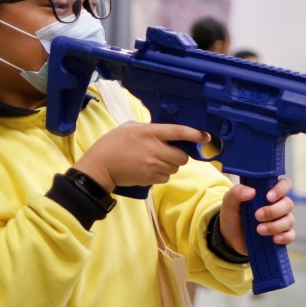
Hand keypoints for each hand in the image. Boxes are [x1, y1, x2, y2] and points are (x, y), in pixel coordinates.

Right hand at [74, 122, 208, 191]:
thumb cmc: (113, 143)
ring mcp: (153, 165)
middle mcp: (154, 149)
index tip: (205, 136)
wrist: (100, 166)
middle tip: (170, 152)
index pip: (178, 132)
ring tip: (155, 160)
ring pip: (175, 168)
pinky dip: (162, 174)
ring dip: (170, 165)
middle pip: (182, 156)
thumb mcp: (130, 127)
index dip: (195, 134)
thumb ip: (149, 128)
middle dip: (180, 155)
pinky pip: (166, 177)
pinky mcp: (150, 178)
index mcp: (150, 132)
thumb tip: (164, 132)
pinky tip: (150, 169)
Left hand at [216, 177, 295, 254]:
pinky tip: (274, 239)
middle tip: (257, 216)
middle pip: (288, 204)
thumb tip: (251, 191)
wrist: (230, 237)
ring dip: (275, 225)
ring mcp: (281, 221)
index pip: (284, 184)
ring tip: (259, 230)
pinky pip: (290, 235)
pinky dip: (284, 237)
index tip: (268, 197)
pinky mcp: (281, 235)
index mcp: (268, 193)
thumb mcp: (229, 202)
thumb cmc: (233, 215)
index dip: (281, 189)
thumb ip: (236, 193)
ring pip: (289, 220)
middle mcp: (278, 205)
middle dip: (274, 211)